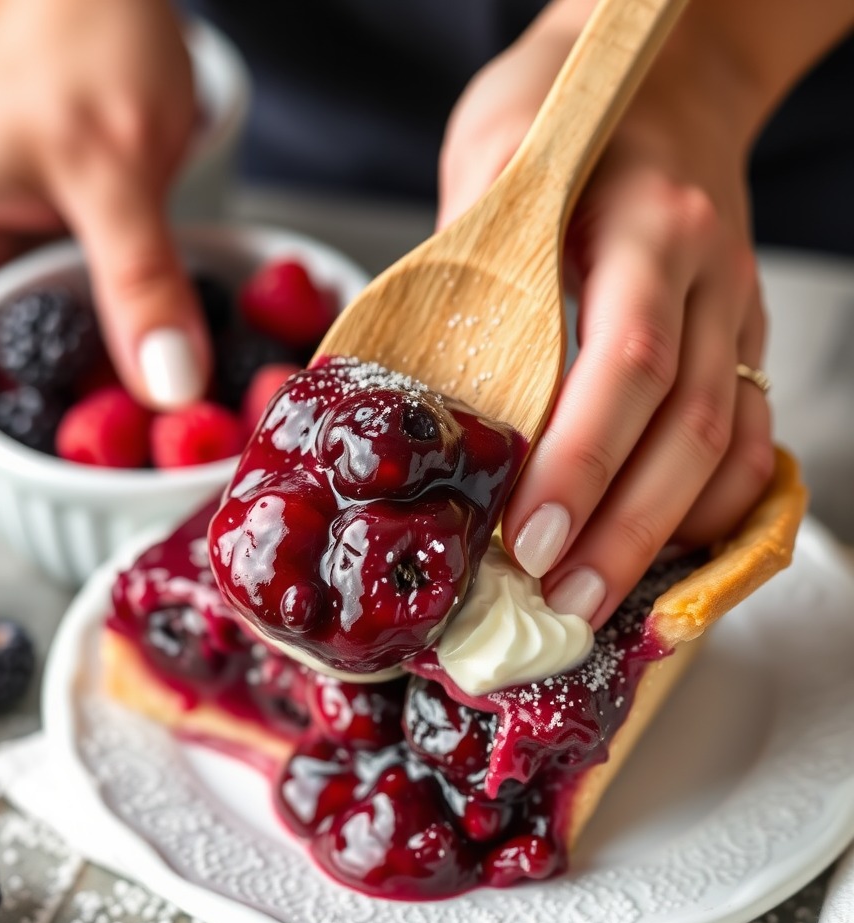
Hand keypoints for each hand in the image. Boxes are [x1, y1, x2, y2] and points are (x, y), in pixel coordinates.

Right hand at [0, 0, 209, 470]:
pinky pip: (59, 325)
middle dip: (24, 444)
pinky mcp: (43, 246)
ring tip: (131, 454)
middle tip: (98, 491)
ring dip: (67, 409)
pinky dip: (96, 363)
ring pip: (15, 359)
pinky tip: (146, 384)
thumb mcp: (118, 164)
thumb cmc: (86, 35)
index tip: (19, 504)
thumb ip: (141, 278)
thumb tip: (171, 391)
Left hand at [438, 4, 774, 626]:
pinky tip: (660, 549)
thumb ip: (466, 269)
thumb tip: (416, 398)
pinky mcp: (737, 338)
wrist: (668, 78)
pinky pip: (748, 436)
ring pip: (725, 444)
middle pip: (686, 426)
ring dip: (662, 536)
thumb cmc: (566, 116)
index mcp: (646, 225)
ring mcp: (733, 311)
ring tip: (594, 599)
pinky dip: (709, 505)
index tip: (524, 538)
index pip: (624, 361)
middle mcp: (706, 275)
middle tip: (557, 603)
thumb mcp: (493, 162)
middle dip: (620, 531)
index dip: (580, 461)